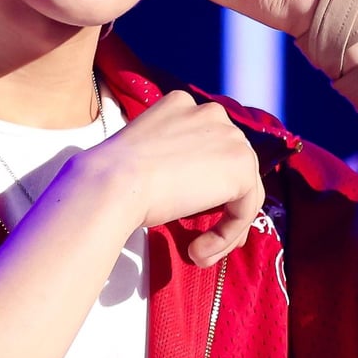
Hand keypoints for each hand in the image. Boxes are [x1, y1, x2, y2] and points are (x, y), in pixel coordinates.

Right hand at [78, 88, 264, 264]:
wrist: (112, 183)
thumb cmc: (114, 178)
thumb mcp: (144, 157)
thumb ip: (174, 161)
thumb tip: (195, 191)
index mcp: (182, 104)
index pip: (207, 146)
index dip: (205, 183)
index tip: (190, 214)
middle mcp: (211, 113)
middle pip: (230, 166)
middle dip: (222, 206)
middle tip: (204, 241)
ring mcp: (230, 136)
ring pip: (242, 191)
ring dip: (224, 228)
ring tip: (199, 253)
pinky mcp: (241, 166)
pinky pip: (245, 209)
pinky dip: (226, 236)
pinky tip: (198, 252)